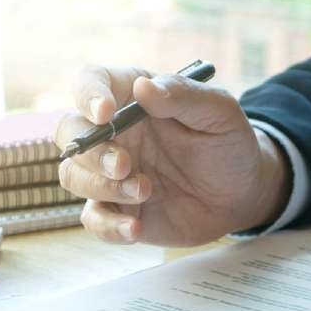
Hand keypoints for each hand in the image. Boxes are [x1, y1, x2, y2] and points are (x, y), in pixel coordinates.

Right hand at [55, 64, 291, 245]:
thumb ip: (183, 95)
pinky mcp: (117, 208)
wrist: (241, 194)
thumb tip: (144, 87)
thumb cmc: (228, 144)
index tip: (105, 113)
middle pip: (70, 132)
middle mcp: (113, 133)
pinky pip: (93, 219)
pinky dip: (109, 226)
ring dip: (101, 186)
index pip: (91, 82)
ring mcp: (109, 173)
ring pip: (73, 175)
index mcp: (131, 97)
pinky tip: (136, 227)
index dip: (87, 94)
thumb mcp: (219, 113)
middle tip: (124, 165)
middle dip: (90, 151)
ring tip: (145, 191)